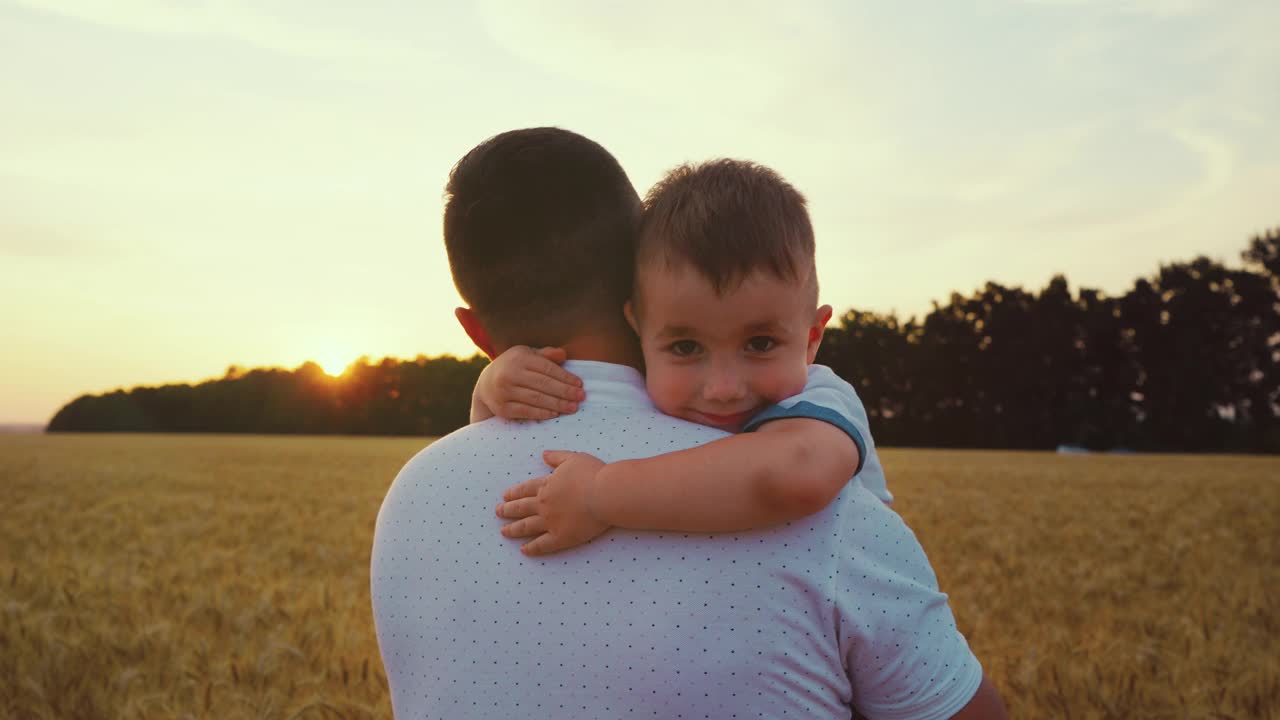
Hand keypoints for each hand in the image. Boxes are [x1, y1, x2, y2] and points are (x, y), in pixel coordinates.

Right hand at [474, 346, 584, 420]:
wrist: (486, 384)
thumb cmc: (514, 366)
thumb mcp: (527, 355)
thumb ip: (546, 354)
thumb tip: (563, 354)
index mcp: (519, 358)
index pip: (547, 368)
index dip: (565, 377)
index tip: (580, 384)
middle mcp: (509, 374)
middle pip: (543, 384)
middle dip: (565, 392)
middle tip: (581, 398)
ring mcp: (504, 392)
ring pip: (536, 399)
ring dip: (557, 404)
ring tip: (573, 407)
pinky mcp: (502, 408)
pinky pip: (525, 412)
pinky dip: (542, 413)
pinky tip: (555, 414)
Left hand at [495, 450, 609, 555]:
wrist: (604, 495)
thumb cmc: (592, 474)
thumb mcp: (573, 458)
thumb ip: (556, 457)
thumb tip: (543, 454)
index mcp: (546, 485)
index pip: (525, 490)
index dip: (514, 493)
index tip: (505, 497)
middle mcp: (544, 504)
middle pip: (521, 508)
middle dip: (508, 510)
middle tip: (498, 512)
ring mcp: (551, 522)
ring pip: (527, 527)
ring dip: (514, 529)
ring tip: (504, 532)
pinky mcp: (561, 537)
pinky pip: (542, 544)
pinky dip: (532, 548)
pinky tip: (523, 550)